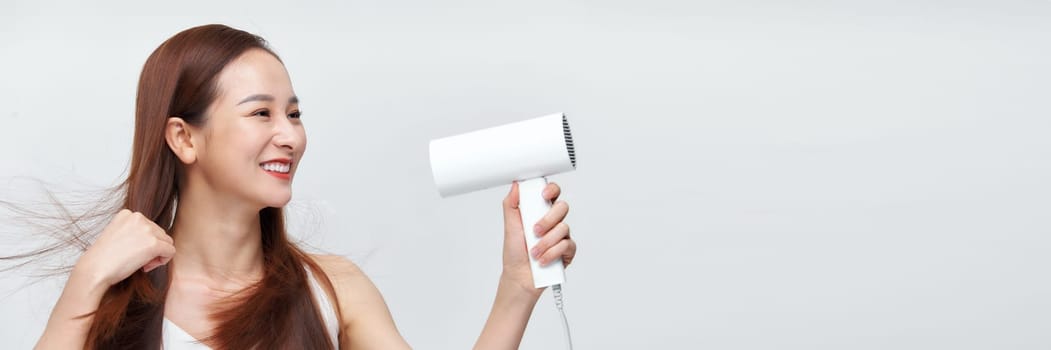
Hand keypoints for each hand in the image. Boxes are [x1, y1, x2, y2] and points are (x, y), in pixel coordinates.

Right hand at [72, 209, 175, 288]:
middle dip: (152, 248)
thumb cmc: (104, 258)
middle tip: (137, 260)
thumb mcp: (118, 235)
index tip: (131, 251)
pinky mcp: (153, 243)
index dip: (144, 241)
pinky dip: (163, 261)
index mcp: (127, 214)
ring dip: (157, 255)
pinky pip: (171, 251)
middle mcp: (138, 217)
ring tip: (141, 263)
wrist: (94, 269)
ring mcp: (146, 229)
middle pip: (160, 233)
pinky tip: (146, 267)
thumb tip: (157, 237)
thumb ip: (135, 231)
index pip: (149, 226)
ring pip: (167, 242)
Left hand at [501, 181, 576, 296]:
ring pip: (563, 228)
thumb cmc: (515, 252)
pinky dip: (552, 253)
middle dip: (547, 220)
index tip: (543, 195)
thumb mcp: (509, 226)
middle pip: (562, 207)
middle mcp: (553, 222)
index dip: (551, 190)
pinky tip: (543, 260)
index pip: (552, 193)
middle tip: (534, 231)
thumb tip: (516, 185)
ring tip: (534, 252)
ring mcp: (562, 236)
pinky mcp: (568, 251)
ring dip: (545, 242)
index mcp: (539, 211)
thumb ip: (511, 204)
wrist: (519, 277)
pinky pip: (567, 245)